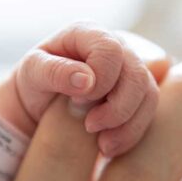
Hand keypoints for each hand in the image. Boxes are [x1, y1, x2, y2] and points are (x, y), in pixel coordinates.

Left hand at [12, 22, 159, 156]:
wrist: (39, 105)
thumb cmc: (34, 82)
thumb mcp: (32, 73)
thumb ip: (56, 71)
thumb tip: (87, 80)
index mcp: (89, 33)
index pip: (111, 50)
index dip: (101, 79)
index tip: (77, 99)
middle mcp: (117, 47)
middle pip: (137, 75)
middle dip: (117, 108)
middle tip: (90, 126)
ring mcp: (131, 70)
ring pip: (149, 96)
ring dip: (127, 125)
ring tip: (101, 145)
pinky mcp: (138, 95)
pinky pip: (148, 114)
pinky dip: (131, 134)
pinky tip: (108, 147)